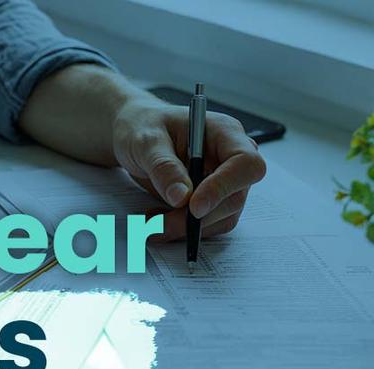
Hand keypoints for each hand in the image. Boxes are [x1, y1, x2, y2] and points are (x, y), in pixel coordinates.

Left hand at [112, 98, 266, 240]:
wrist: (134, 134)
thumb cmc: (143, 127)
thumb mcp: (146, 141)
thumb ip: (164, 167)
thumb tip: (182, 196)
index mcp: (225, 133)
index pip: (245, 164)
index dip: (224, 187)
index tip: (194, 206)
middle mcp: (230, 159)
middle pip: (234, 198)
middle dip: (197, 218)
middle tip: (159, 224)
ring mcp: (224, 182)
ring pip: (221, 218)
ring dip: (187, 228)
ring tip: (151, 221)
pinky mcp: (211, 201)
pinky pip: (207, 225)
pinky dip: (182, 230)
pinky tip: (158, 220)